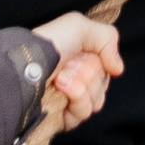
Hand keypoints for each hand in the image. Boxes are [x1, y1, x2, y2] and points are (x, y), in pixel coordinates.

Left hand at [34, 6, 126, 128]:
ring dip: (80, 85)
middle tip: (67, 65)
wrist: (25, 67)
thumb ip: (108, 39)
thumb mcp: (80, 26)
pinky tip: (60, 88)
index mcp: (80, 60)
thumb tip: (119, 69)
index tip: (81, 53)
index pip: (107, 68)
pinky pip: (84, 113)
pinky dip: (75, 98)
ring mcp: (69, 101)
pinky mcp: (63, 118)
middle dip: (87, 71)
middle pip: (103, 83)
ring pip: (97, 100)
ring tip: (60, 77)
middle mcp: (76, 80)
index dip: (98, 60)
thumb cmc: (49, 44)